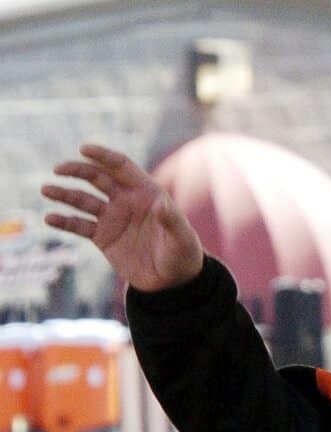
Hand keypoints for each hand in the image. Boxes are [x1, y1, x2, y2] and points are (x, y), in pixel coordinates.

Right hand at [43, 144, 204, 291]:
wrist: (172, 281)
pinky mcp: (102, 237)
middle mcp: (126, 201)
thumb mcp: (181, 238)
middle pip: (97, 178)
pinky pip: (79, 225)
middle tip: (58, 170)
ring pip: (83, 200)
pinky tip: (50, 218)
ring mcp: (112, 218)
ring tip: (46, 190)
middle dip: (78, 170)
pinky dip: (64, 221)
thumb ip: (172, 221)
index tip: (84, 150)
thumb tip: (162, 205)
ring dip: (64, 194)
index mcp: (146, 193)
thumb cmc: (182, 254)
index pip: (121, 167)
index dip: (103, 156)